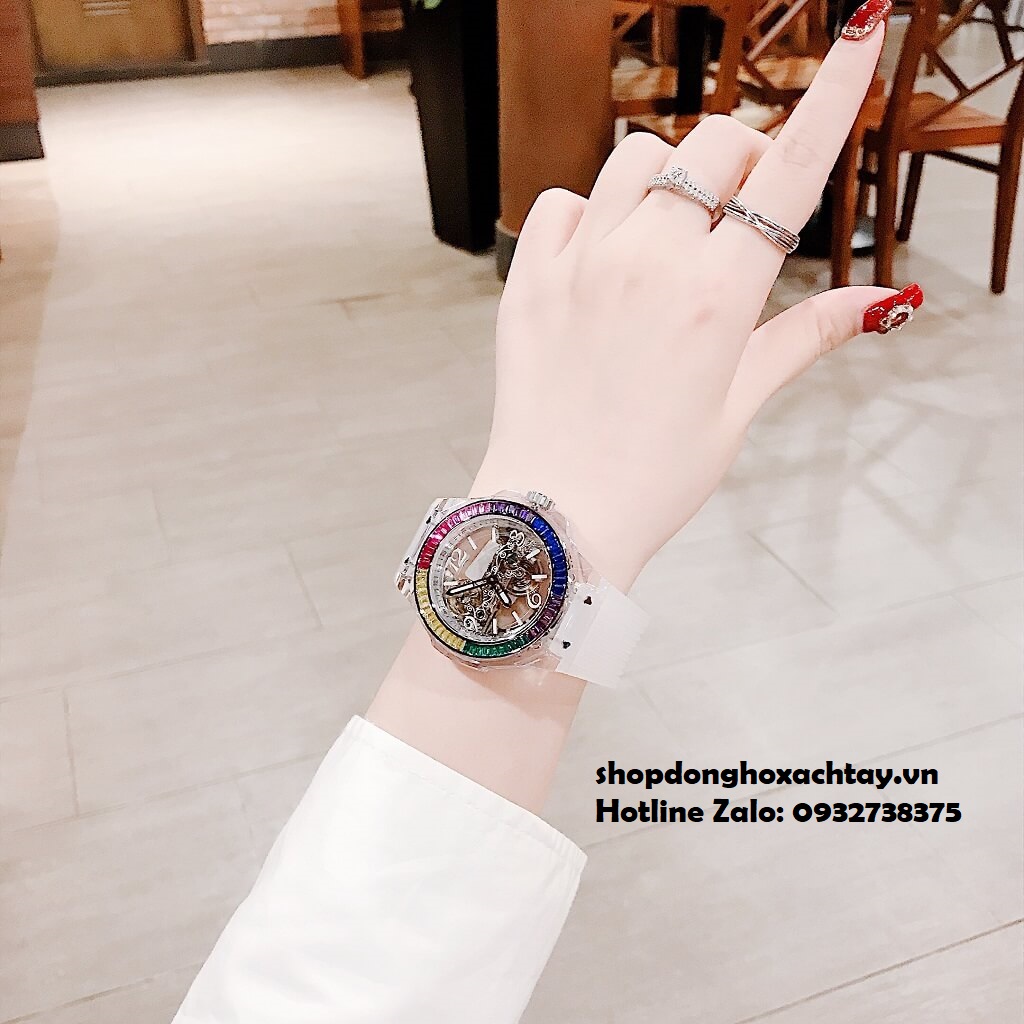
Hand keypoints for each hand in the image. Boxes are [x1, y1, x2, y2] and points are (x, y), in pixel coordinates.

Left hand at [471, 2, 919, 590]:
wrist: (558, 515)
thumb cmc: (655, 476)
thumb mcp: (739, 408)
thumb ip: (802, 338)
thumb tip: (880, 303)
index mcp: (716, 295)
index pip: (789, 171)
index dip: (834, 94)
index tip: (866, 34)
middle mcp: (649, 261)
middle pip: (715, 146)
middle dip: (742, 161)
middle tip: (738, 215)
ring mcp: (582, 265)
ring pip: (637, 158)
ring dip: (668, 178)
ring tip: (665, 237)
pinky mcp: (530, 280)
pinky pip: (563, 202)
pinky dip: (590, 213)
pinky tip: (600, 259)